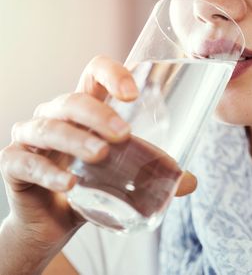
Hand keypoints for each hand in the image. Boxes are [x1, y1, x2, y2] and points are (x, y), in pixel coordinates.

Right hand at [0, 55, 196, 247]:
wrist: (53, 221)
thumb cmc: (90, 187)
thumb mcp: (122, 175)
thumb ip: (152, 174)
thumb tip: (190, 182)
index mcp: (84, 111)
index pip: (93, 74)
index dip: (112, 73)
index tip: (134, 93)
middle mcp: (56, 117)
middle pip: (73, 101)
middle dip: (98, 114)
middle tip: (123, 135)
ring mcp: (31, 138)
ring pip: (49, 127)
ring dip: (76, 140)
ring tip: (101, 155)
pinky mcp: (15, 164)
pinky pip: (26, 162)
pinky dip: (48, 172)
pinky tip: (69, 184)